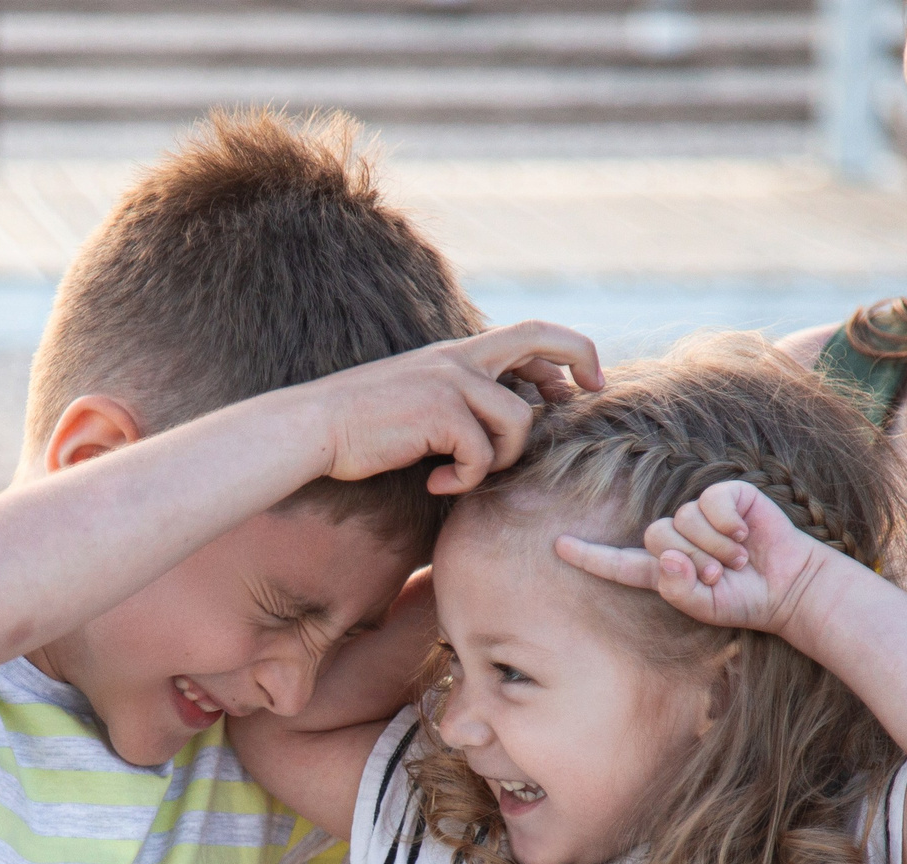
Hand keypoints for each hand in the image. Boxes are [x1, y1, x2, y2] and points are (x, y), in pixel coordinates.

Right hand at [313, 322, 602, 496]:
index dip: (563, 354)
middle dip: (580, 357)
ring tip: (461, 474)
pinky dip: (465, 479)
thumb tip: (497, 424)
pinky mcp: (440, 413)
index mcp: (454, 355)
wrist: (313, 429)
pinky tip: (435, 482)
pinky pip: (482, 456)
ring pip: (518, 421)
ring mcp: (450, 382)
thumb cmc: (359, 427)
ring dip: (502, 459)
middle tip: (593, 391)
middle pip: (540, 338)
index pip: (526, 336)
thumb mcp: (415, 402)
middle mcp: (458, 359)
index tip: (579, 384)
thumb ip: (455, 404)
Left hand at [552, 479, 845, 635]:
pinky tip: (744, 534)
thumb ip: (677, 589)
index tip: (558, 547)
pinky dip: (726, 523)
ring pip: (683, 520)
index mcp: (664, 568)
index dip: (589, 555)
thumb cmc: (745, 600)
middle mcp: (678, 537)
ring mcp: (700, 515)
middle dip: (690, 558)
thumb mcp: (705, 607)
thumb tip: (668, 557)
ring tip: (737, 560)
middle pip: (656, 535)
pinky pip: (709, 502)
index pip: (619, 562)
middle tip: (719, 574)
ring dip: (712, 545)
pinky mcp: (725, 497)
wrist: (788, 586)